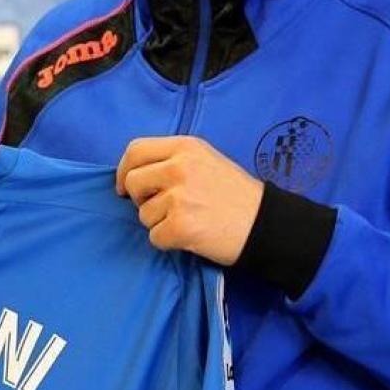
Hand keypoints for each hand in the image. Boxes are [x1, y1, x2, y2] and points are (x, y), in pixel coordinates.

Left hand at [115, 136, 262, 265]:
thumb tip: (134, 175)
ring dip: (159, 223)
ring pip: (143, 214)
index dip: (124, 170)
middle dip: (139, 199)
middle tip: (161, 208)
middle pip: (133, 182)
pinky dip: (168, 242)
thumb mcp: (206, 160)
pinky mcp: (180, 226)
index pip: (135, 150)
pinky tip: (191, 235)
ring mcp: (179, 197)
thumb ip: (172, 160)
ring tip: (188, 220)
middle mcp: (179, 168)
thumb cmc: (235, 194)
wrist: (265, 224)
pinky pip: (155, 237)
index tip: (124, 187)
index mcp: (185, 147)